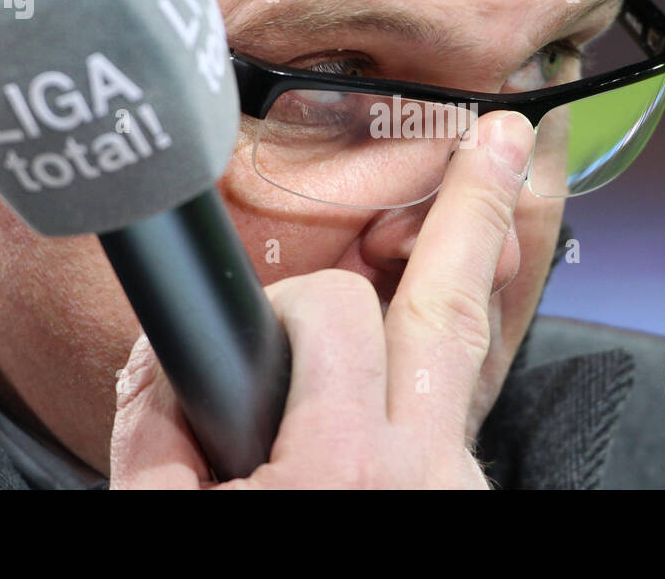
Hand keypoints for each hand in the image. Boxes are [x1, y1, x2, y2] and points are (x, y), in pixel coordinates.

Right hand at [108, 110, 534, 488]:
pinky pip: (449, 421)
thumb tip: (171, 373)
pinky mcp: (472, 510)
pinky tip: (409, 371)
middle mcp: (425, 472)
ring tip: (488, 202)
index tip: (254, 334)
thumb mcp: (165, 524)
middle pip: (455, 308)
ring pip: (461, 363)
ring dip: (457, 292)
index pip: (329, 313)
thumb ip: (160, 439)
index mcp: (342, 469)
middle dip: (475, 211)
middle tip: (504, 138)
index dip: (279, 309)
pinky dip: (424, 386)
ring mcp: (461, 491)